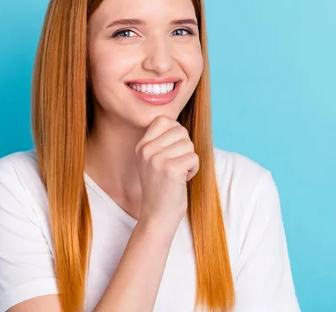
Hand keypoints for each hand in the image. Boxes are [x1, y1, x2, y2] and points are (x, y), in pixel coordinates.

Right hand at [135, 115, 199, 230]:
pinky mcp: (170, 169)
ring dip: (190, 159)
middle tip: (178, 164)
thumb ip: (162, 142)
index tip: (174, 149)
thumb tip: (179, 126)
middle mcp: (146, 150)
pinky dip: (194, 169)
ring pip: (189, 144)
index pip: (163, 119)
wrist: (157, 216)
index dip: (176, 131)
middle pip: (180, 131)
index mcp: (141, 146)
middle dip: (186, 147)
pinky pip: (194, 157)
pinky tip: (183, 180)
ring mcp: (157, 159)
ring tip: (179, 173)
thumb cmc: (162, 187)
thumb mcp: (153, 160)